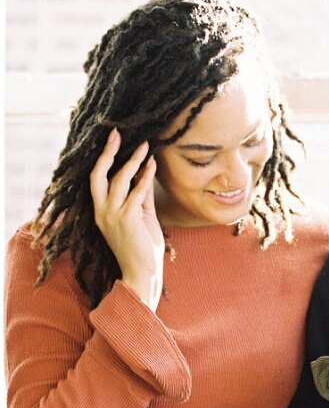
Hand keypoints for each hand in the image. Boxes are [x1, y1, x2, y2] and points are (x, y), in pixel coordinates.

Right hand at [90, 129, 163, 309]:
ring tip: (145, 146)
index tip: (113, 140)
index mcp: (100, 211)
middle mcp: (101, 212)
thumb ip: (141, 196)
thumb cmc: (143, 247)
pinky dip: (145, 176)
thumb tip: (145, 172)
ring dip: (133, 161)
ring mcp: (112, 216)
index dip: (103, 159)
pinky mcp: (126, 219)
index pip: (97, 179)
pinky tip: (153, 165)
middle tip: (117, 133)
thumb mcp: (141, 217)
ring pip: (119, 180)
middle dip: (108, 152)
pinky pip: (136, 192)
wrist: (143, 274)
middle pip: (99, 174)